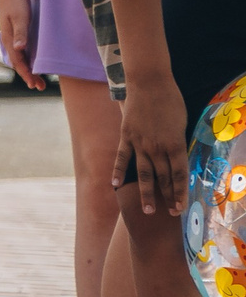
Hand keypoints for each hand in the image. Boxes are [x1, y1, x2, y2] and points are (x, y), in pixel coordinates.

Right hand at [0, 0, 42, 90]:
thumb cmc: (16, 0)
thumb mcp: (20, 16)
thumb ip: (21, 33)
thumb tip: (20, 50)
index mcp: (9, 38)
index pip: (18, 61)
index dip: (27, 74)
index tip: (35, 84)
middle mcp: (9, 39)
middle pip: (18, 62)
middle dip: (28, 75)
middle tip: (39, 86)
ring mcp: (11, 35)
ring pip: (19, 57)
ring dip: (28, 68)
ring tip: (37, 78)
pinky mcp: (15, 30)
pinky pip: (21, 49)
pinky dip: (27, 58)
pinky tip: (32, 59)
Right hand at [114, 74, 189, 214]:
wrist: (149, 82)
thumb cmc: (170, 100)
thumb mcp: (181, 123)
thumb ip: (177, 142)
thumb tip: (176, 157)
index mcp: (174, 143)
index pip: (179, 174)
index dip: (180, 193)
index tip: (181, 208)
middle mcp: (157, 146)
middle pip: (163, 177)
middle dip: (168, 197)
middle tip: (169, 214)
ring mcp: (140, 142)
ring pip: (144, 172)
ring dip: (146, 192)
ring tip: (148, 209)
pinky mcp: (126, 135)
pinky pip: (122, 157)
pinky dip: (118, 171)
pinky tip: (115, 185)